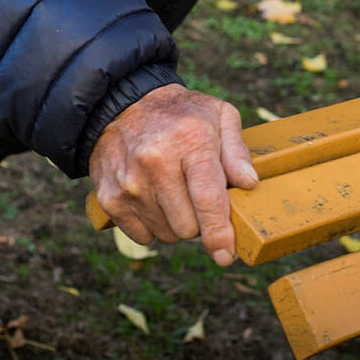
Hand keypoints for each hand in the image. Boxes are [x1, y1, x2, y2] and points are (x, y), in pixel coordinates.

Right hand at [88, 84, 258, 265]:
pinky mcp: (110, 198)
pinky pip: (142, 236)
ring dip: (175, 223)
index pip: (207, 199)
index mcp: (189, 141)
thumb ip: (237, 150)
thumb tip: (249, 183)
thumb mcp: (219, 116)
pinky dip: (152, 226)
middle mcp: (155, 162)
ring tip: (172, 191)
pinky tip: (152, 198)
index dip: (219, 233)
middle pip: (188, 226)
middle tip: (195, 195)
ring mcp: (129, 182)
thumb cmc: (180, 114)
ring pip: (167, 234)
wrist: (121, 104)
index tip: (226, 255)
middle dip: (199, 220)